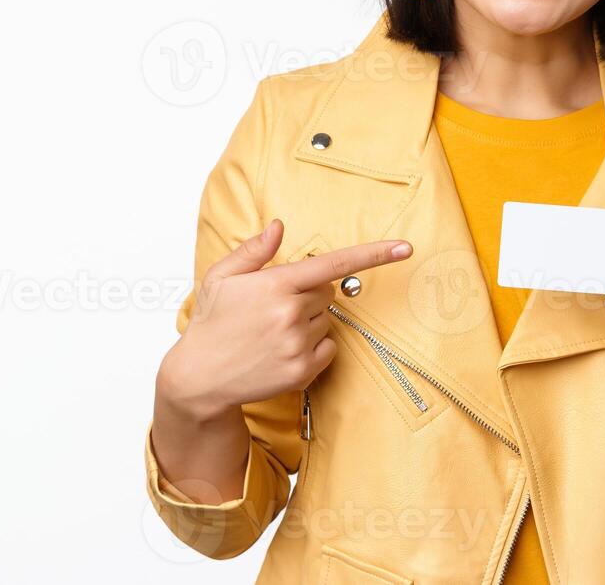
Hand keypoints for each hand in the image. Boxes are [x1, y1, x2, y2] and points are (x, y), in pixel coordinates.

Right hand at [157, 218, 412, 417]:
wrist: (199, 378)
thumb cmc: (212, 323)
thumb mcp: (222, 277)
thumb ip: (254, 250)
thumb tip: (278, 227)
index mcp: (275, 284)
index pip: (333, 263)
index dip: (374, 254)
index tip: (405, 248)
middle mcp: (290, 313)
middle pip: (329, 292)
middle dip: (309, 293)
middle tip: (275, 307)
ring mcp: (298, 344)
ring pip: (327, 320)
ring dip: (309, 322)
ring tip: (273, 332)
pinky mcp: (302, 371)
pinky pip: (329, 349)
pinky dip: (315, 348)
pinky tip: (283, 350)